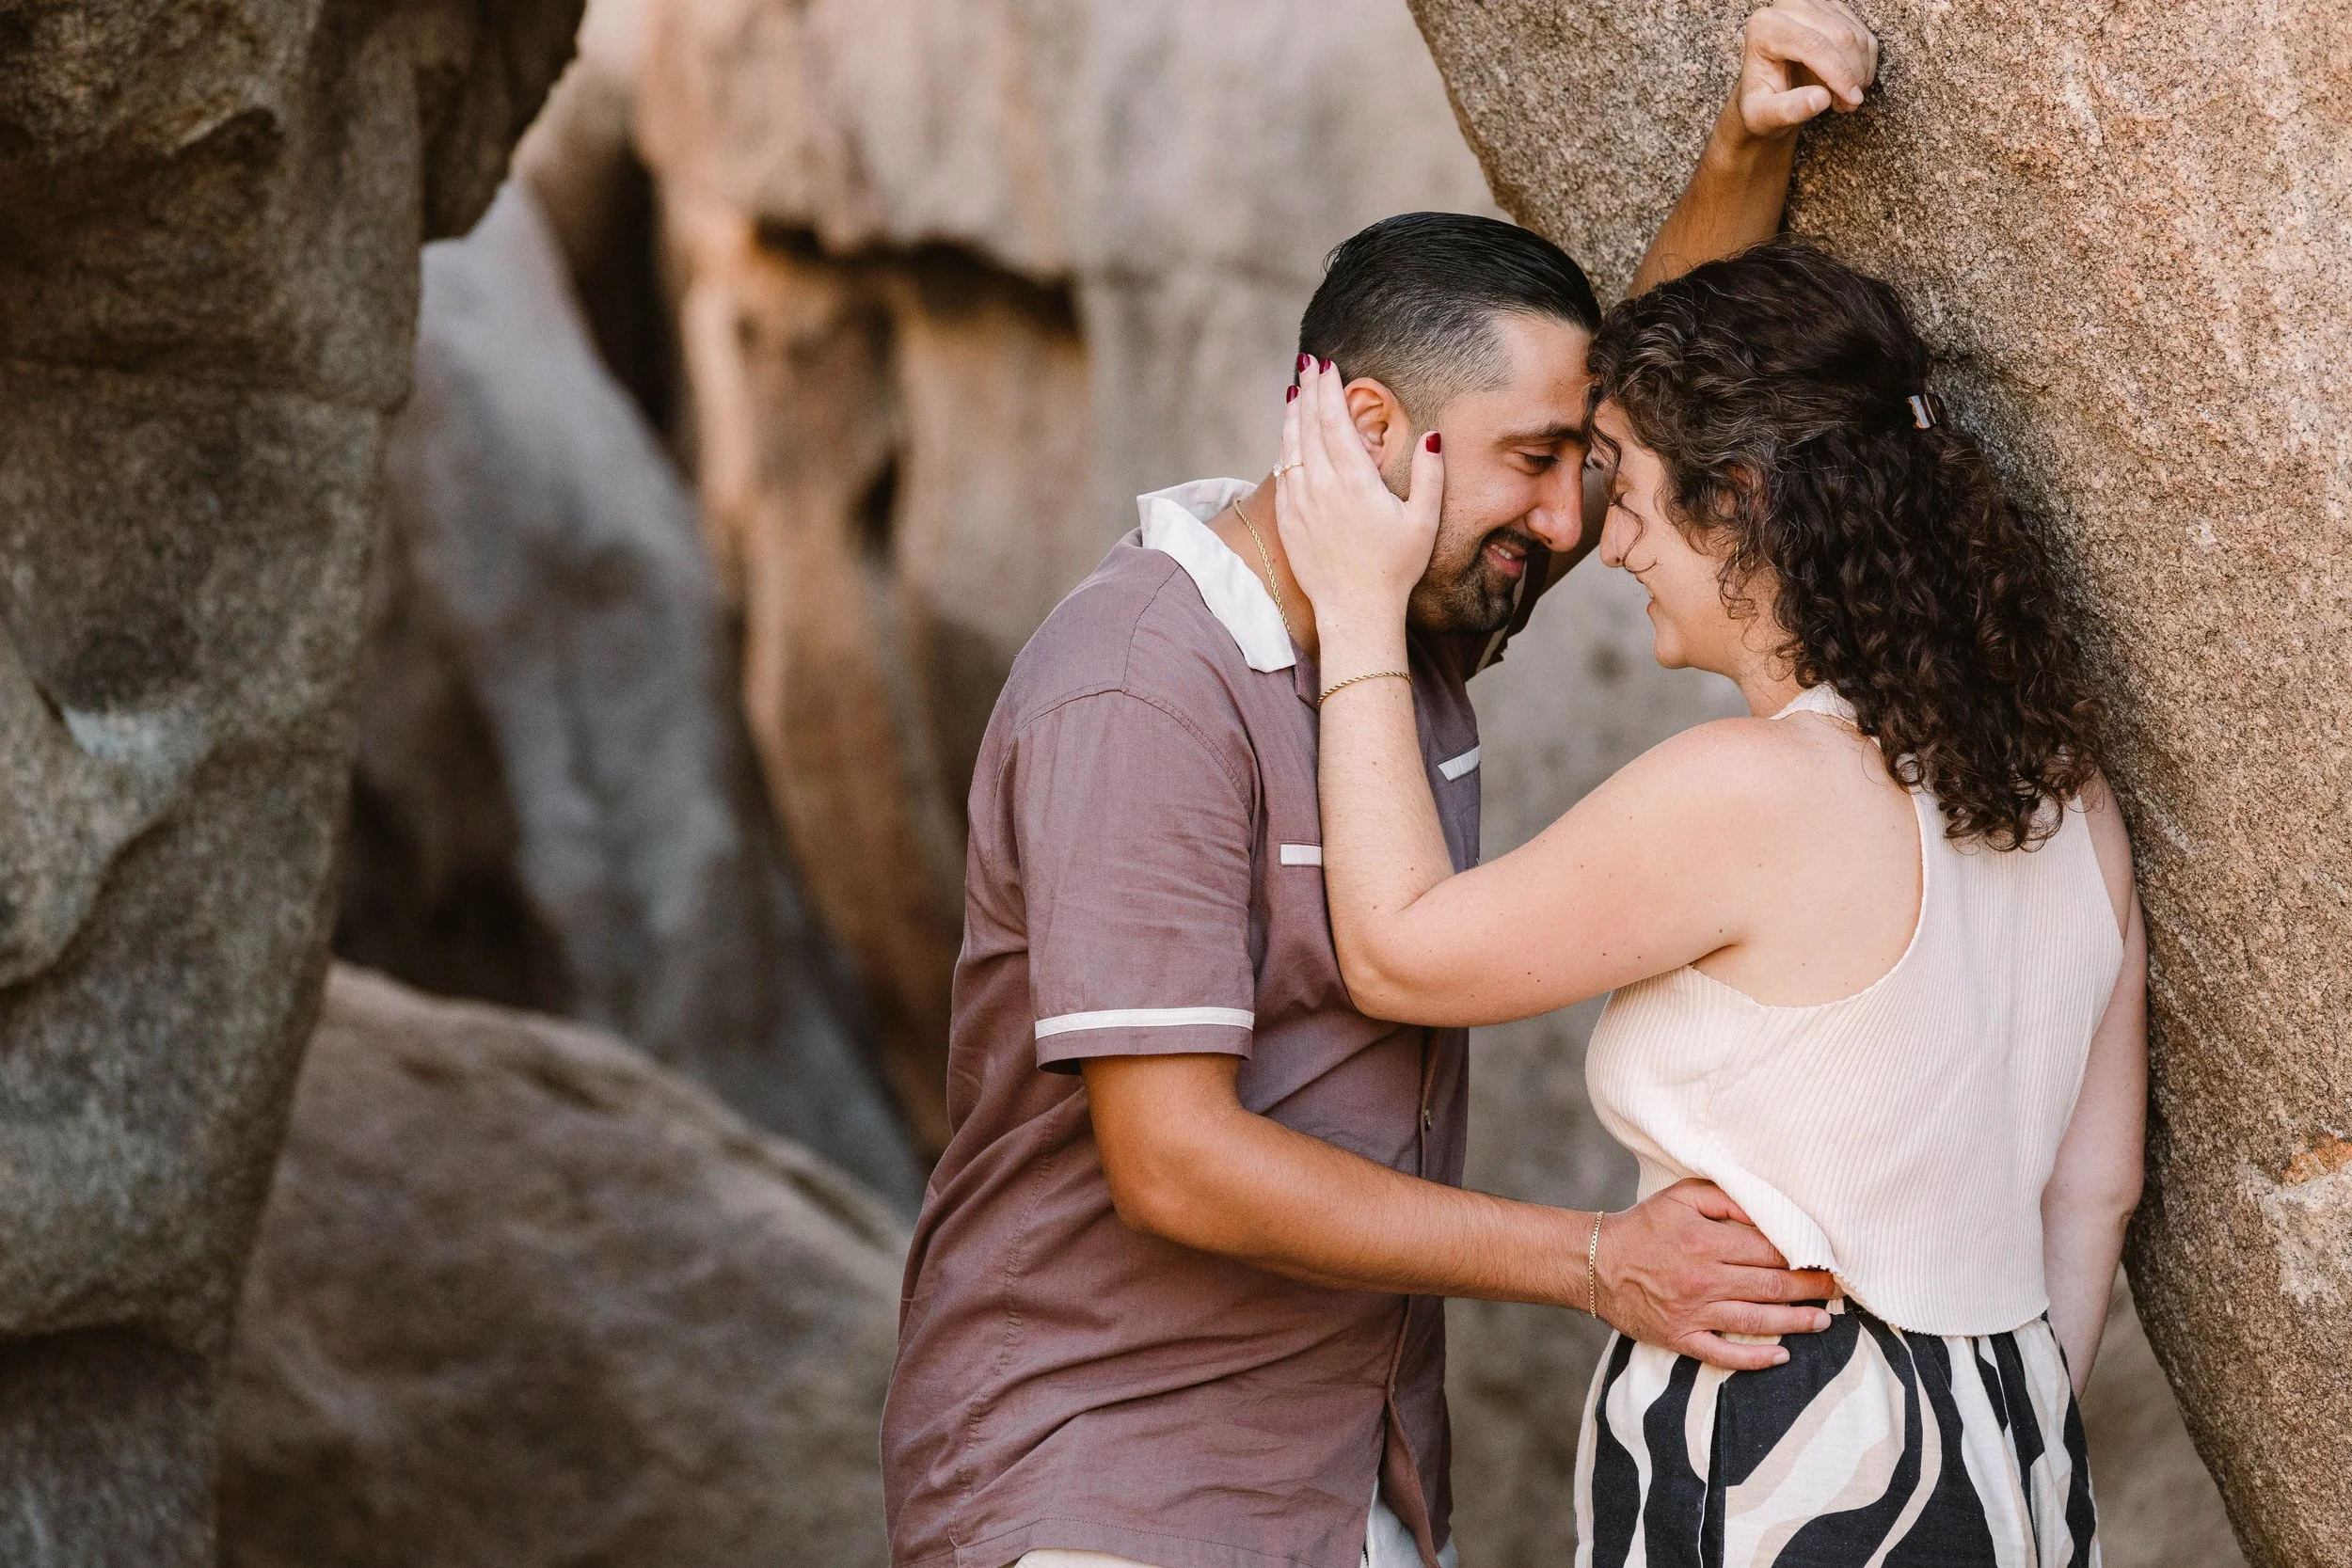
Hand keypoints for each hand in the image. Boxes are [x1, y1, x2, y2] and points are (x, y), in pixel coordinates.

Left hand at [1273, 359, 1439, 636]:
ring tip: (1296, 392)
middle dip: (1309, 391)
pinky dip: (1284, 449)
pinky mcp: (1287, 520)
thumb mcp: (1423, 521)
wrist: (1355, 610)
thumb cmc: (1396, 568)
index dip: (1329, 390)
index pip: (1334, 421)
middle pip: (1308, 426)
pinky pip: (1282, 474)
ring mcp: (1299, 503)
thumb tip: (1431, 436)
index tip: (1327, 365)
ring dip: (1293, 416)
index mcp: (1354, 481)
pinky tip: (1288, 439)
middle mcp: (1320, 486)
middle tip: (1309, 363)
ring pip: (1290, 447)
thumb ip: (1429, 475)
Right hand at [1595, 1178, 1837, 1371]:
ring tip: (1823, 1322)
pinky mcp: (1681, 1337)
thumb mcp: (1683, 1196)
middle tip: (1838, 1290)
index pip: (1770, 1251)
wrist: (1596, 1263)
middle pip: (1772, 1287)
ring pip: (1757, 1322)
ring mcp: (1694, 1312)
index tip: (1828, 1259)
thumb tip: (1768, 1213)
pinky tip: (1780, 1356)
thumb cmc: (1644, 1225)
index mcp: (1708, 1242)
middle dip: (1812, 1289)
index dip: (1804, 1256)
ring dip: (1796, 1323)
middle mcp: (1705, 1280)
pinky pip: (1723, 1354)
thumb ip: (1727, 1200)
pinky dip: (1754, 1359)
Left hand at [1730, 0, 1878, 140]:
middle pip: (1838, 36)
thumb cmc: (1759, 106)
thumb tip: (1821, 99)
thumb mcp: (1763, 117)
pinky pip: (1861, 33)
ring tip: (1846, 101)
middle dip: (1851, 74)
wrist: (1764, 95)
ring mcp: (1812, 4)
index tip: (1852, 100)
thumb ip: (1787, 110)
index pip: (1813, 45)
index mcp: (1764, 28)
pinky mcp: (1831, 9)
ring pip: (1854, 34)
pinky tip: (1852, 85)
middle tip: (1849, 105)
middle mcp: (1788, 7)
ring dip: (1859, 71)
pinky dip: (1864, 62)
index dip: (1838, 73)